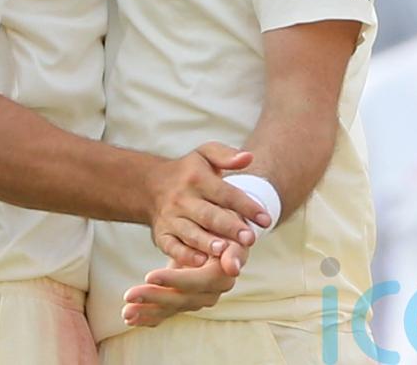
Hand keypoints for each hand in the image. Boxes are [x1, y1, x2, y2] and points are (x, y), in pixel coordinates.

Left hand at [121, 241, 249, 327]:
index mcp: (220, 276)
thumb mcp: (228, 233)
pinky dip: (148, 316)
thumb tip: (233, 267)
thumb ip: (232, 250)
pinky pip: (166, 312)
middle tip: (128, 295)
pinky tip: (130, 319)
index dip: (174, 280)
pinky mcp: (184, 301)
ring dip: (147, 311)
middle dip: (153, 297)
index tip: (148, 276)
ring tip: (125, 312)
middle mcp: (210, 293)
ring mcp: (197, 299)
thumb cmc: (223, 230)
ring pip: (170, 308)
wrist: (219, 237)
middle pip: (181, 298)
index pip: (196, 281)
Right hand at [145, 143, 271, 267]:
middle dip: (229, 227)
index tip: (266, 220)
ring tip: (225, 250)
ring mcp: (170, 218)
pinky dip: (184, 255)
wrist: (150, 185)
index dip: (246, 206)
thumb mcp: (205, 155)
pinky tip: (200, 262)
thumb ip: (227, 155)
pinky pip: (172, 246)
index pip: (225, 193)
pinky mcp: (161, 235)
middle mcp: (182, 199)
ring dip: (207, 242)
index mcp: (196, 178)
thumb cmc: (189, 172)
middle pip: (209, 215)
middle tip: (250, 239)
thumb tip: (248, 157)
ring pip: (190, 232)